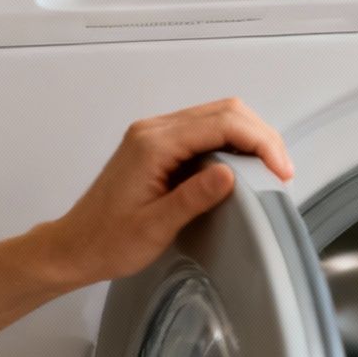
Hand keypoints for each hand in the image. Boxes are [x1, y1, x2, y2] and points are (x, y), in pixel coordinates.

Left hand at [29, 98, 296, 289]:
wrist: (75, 246)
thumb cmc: (109, 241)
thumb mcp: (155, 227)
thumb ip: (193, 198)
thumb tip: (231, 174)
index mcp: (153, 145)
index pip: (221, 123)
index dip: (260, 143)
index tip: (280, 172)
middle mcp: (154, 130)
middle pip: (225, 110)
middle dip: (262, 136)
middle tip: (281, 172)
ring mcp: (156, 134)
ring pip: (218, 116)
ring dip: (251, 138)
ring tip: (269, 171)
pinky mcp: (160, 145)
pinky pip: (206, 130)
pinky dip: (234, 143)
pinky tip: (244, 168)